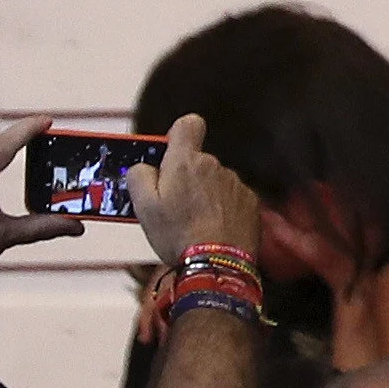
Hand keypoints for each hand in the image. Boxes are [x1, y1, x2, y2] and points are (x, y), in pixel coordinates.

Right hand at [129, 113, 259, 267]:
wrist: (217, 263)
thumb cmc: (177, 235)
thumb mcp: (143, 207)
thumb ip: (138, 177)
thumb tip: (143, 166)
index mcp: (187, 161)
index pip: (188, 124)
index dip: (178, 135)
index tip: (169, 155)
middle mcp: (215, 166)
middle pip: (198, 162)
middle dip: (185, 178)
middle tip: (172, 208)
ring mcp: (235, 184)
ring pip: (214, 183)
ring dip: (204, 196)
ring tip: (192, 225)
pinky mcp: (250, 202)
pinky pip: (231, 199)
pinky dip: (222, 210)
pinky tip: (213, 231)